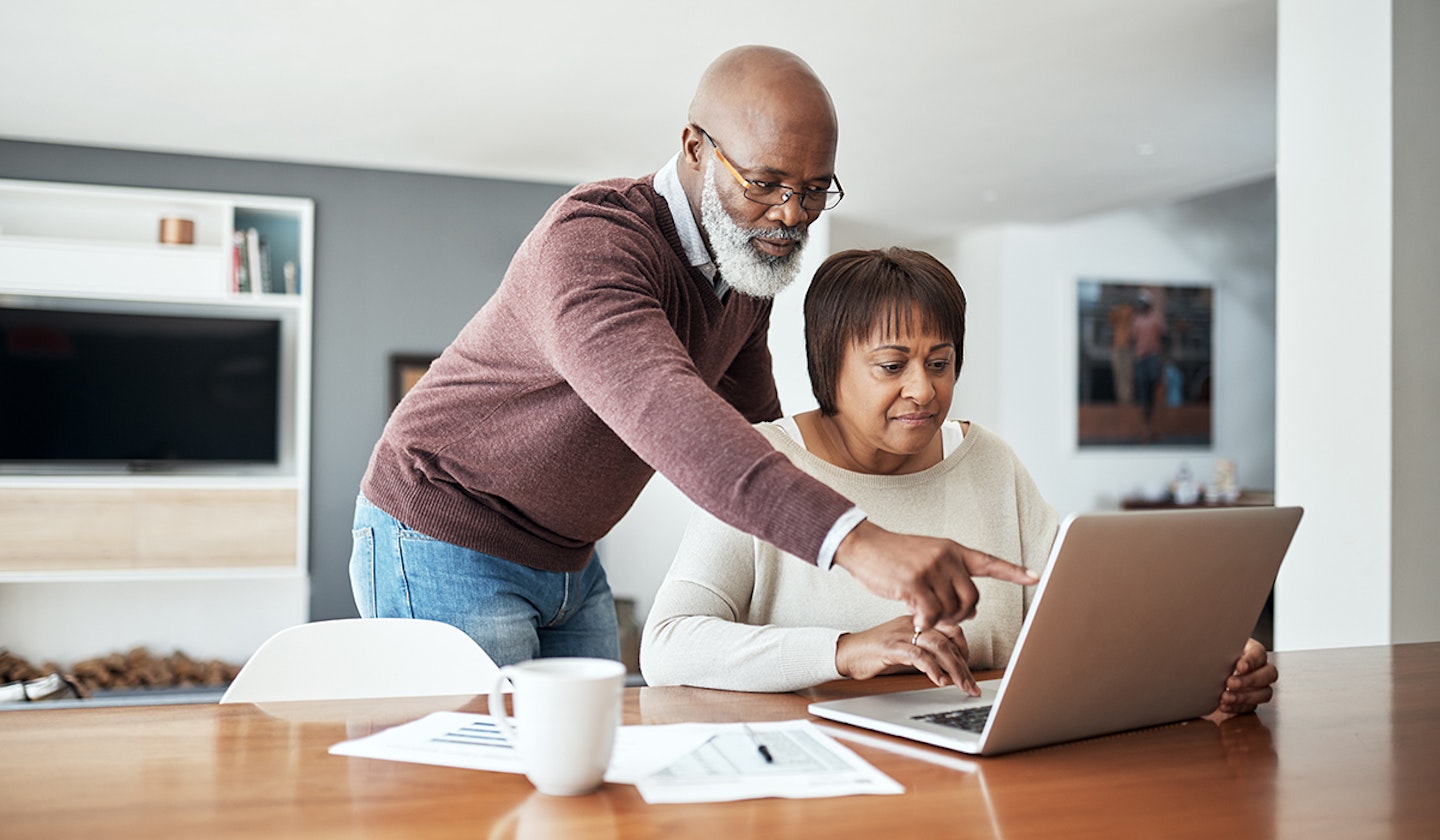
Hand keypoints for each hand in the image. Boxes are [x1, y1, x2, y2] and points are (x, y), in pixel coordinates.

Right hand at [832, 520, 1039, 629]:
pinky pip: (930, 614)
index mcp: (953, 550)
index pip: (989, 562)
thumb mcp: (925, 558)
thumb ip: (946, 578)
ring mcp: (931, 568)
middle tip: (945, 616)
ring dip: (938, 619)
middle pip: (972, 598)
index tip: (1036, 577)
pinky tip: (915, 619)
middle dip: (962, 614)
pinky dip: (924, 622)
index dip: (1014, 572)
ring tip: (922, 612)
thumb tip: (963, 608)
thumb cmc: (891, 557)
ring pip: (950, 609)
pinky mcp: (914, 582)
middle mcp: (947, 557)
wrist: (862, 544)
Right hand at [835, 615, 977, 694]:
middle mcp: (912, 624)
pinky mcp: (891, 647)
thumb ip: (926, 651)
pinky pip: (919, 656)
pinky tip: (939, 681)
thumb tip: (949, 666)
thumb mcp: (906, 648)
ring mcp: (902, 634)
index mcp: (917, 621)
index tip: (967, 667)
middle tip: (971, 685)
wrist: (846, 652)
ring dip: (955, 669)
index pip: (952, 628)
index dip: (964, 648)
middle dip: (964, 665)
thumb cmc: (875, 652)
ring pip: (939, 646)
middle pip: (949, 639)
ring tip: (961, 685)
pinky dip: (933, 669)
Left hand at [1211, 637, 1276, 716]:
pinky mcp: (1251, 701)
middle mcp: (1259, 668)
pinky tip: (1224, 705)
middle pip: (1269, 674)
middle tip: (1229, 683)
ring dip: (1244, 697)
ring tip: (1225, 697)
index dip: (1252, 661)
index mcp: (1251, 650)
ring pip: (1264, 693)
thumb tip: (1208, 641)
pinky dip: (1237, 707)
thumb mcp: (1213, 647)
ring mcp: (1258, 686)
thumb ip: (1217, 646)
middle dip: (1249, 680)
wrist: (1203, 673)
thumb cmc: (1209, 654)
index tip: (1239, 666)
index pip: (1260, 653)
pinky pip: (1251, 707)